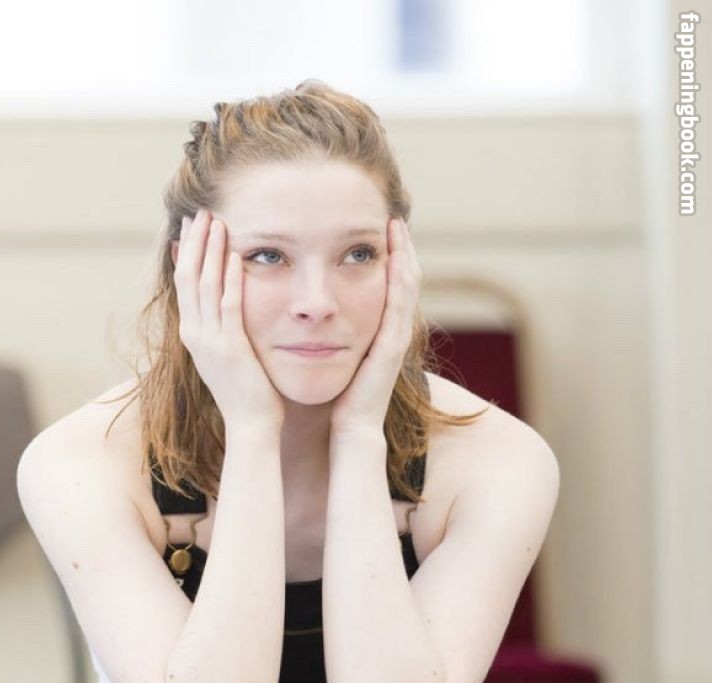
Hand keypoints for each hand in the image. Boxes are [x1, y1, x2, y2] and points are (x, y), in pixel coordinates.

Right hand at [172, 210, 284, 432]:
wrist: (250, 426)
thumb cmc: (247, 392)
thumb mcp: (229, 353)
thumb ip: (223, 324)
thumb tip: (221, 300)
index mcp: (193, 334)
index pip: (184, 283)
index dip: (187, 251)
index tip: (192, 224)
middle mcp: (195, 334)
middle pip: (188, 277)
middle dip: (194, 242)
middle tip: (201, 211)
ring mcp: (210, 342)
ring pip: (204, 286)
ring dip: (209, 251)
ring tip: (216, 221)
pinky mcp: (231, 349)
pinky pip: (229, 307)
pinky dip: (230, 279)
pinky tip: (235, 256)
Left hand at [329, 216, 421, 434]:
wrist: (352, 428)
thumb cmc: (340, 395)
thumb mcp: (337, 353)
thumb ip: (334, 331)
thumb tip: (312, 311)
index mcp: (382, 329)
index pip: (391, 283)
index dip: (389, 255)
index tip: (376, 227)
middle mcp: (395, 329)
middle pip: (406, 277)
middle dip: (400, 246)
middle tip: (392, 217)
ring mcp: (397, 336)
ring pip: (408, 284)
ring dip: (404, 253)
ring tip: (395, 225)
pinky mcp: (393, 345)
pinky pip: (399, 303)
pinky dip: (400, 277)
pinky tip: (393, 255)